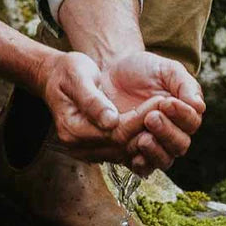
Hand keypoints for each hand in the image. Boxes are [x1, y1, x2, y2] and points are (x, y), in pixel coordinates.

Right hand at [37, 51, 167, 163]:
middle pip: (123, 146)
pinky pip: (123, 152)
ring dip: (148, 136)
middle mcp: (78, 146)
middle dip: (148, 128)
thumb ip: (92, 100)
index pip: (116, 133)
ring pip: (126, 152)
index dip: (140, 119)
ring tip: (164, 116)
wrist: (56, 78)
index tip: (159, 101)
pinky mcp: (96, 150)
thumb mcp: (78, 77)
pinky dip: (139, 140)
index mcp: (72, 129)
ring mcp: (87, 151)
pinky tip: (152, 125)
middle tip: (168, 108)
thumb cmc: (67, 73)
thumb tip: (110, 121)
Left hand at [99, 51, 205, 174]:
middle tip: (150, 118)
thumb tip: (199, 106)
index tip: (166, 102)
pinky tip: (134, 157)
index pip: (191, 122)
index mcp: (184, 113)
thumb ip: (184, 84)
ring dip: (156, 151)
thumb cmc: (142, 69)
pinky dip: (141, 164)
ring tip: (143, 138)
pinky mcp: (133, 153)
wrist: (111, 72)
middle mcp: (172, 133)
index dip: (182, 115)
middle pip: (180, 144)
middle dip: (167, 132)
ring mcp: (154, 145)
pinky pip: (143, 168)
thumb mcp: (166, 70)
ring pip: (164, 159)